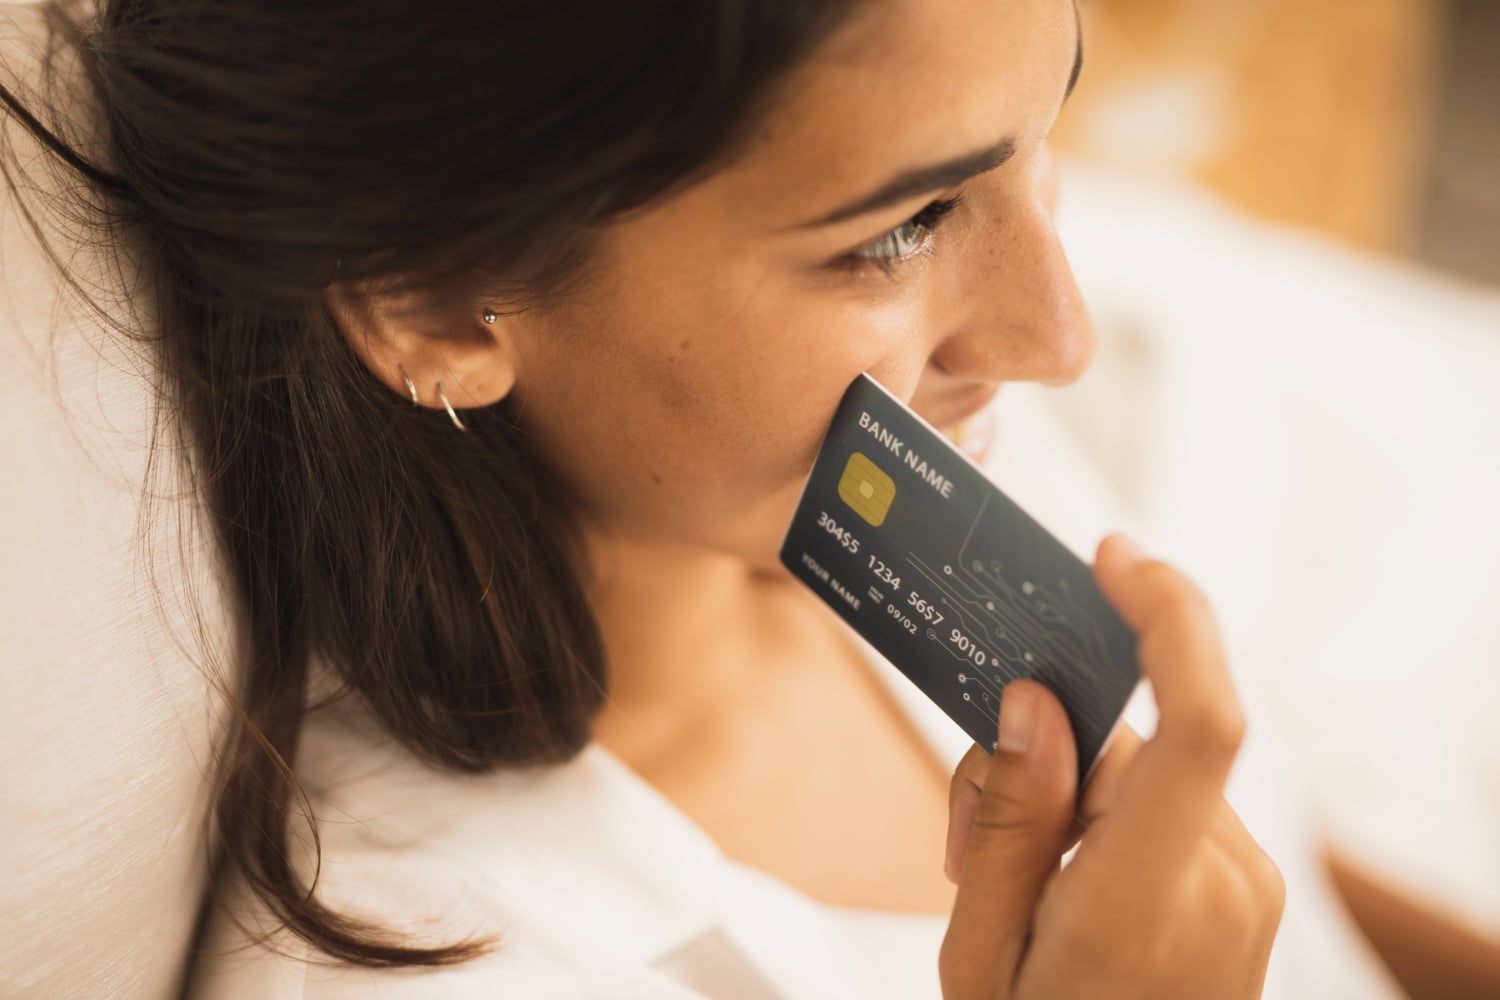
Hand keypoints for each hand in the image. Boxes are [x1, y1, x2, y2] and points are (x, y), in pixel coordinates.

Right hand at [939, 533, 1284, 998]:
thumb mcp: (978, 953)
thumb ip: (1007, 818)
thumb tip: (1031, 701)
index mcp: (1147, 903)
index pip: (1199, 726)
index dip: (1169, 619)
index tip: (1115, 557)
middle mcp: (1223, 881)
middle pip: (1129, 740)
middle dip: (1042, 752)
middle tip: (975, 833)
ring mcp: (1247, 884)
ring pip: (1141, 768)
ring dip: (1070, 795)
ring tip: (1016, 885)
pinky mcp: (1247, 882)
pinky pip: (1166, 803)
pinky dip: (1104, 816)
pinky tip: (1062, 880)